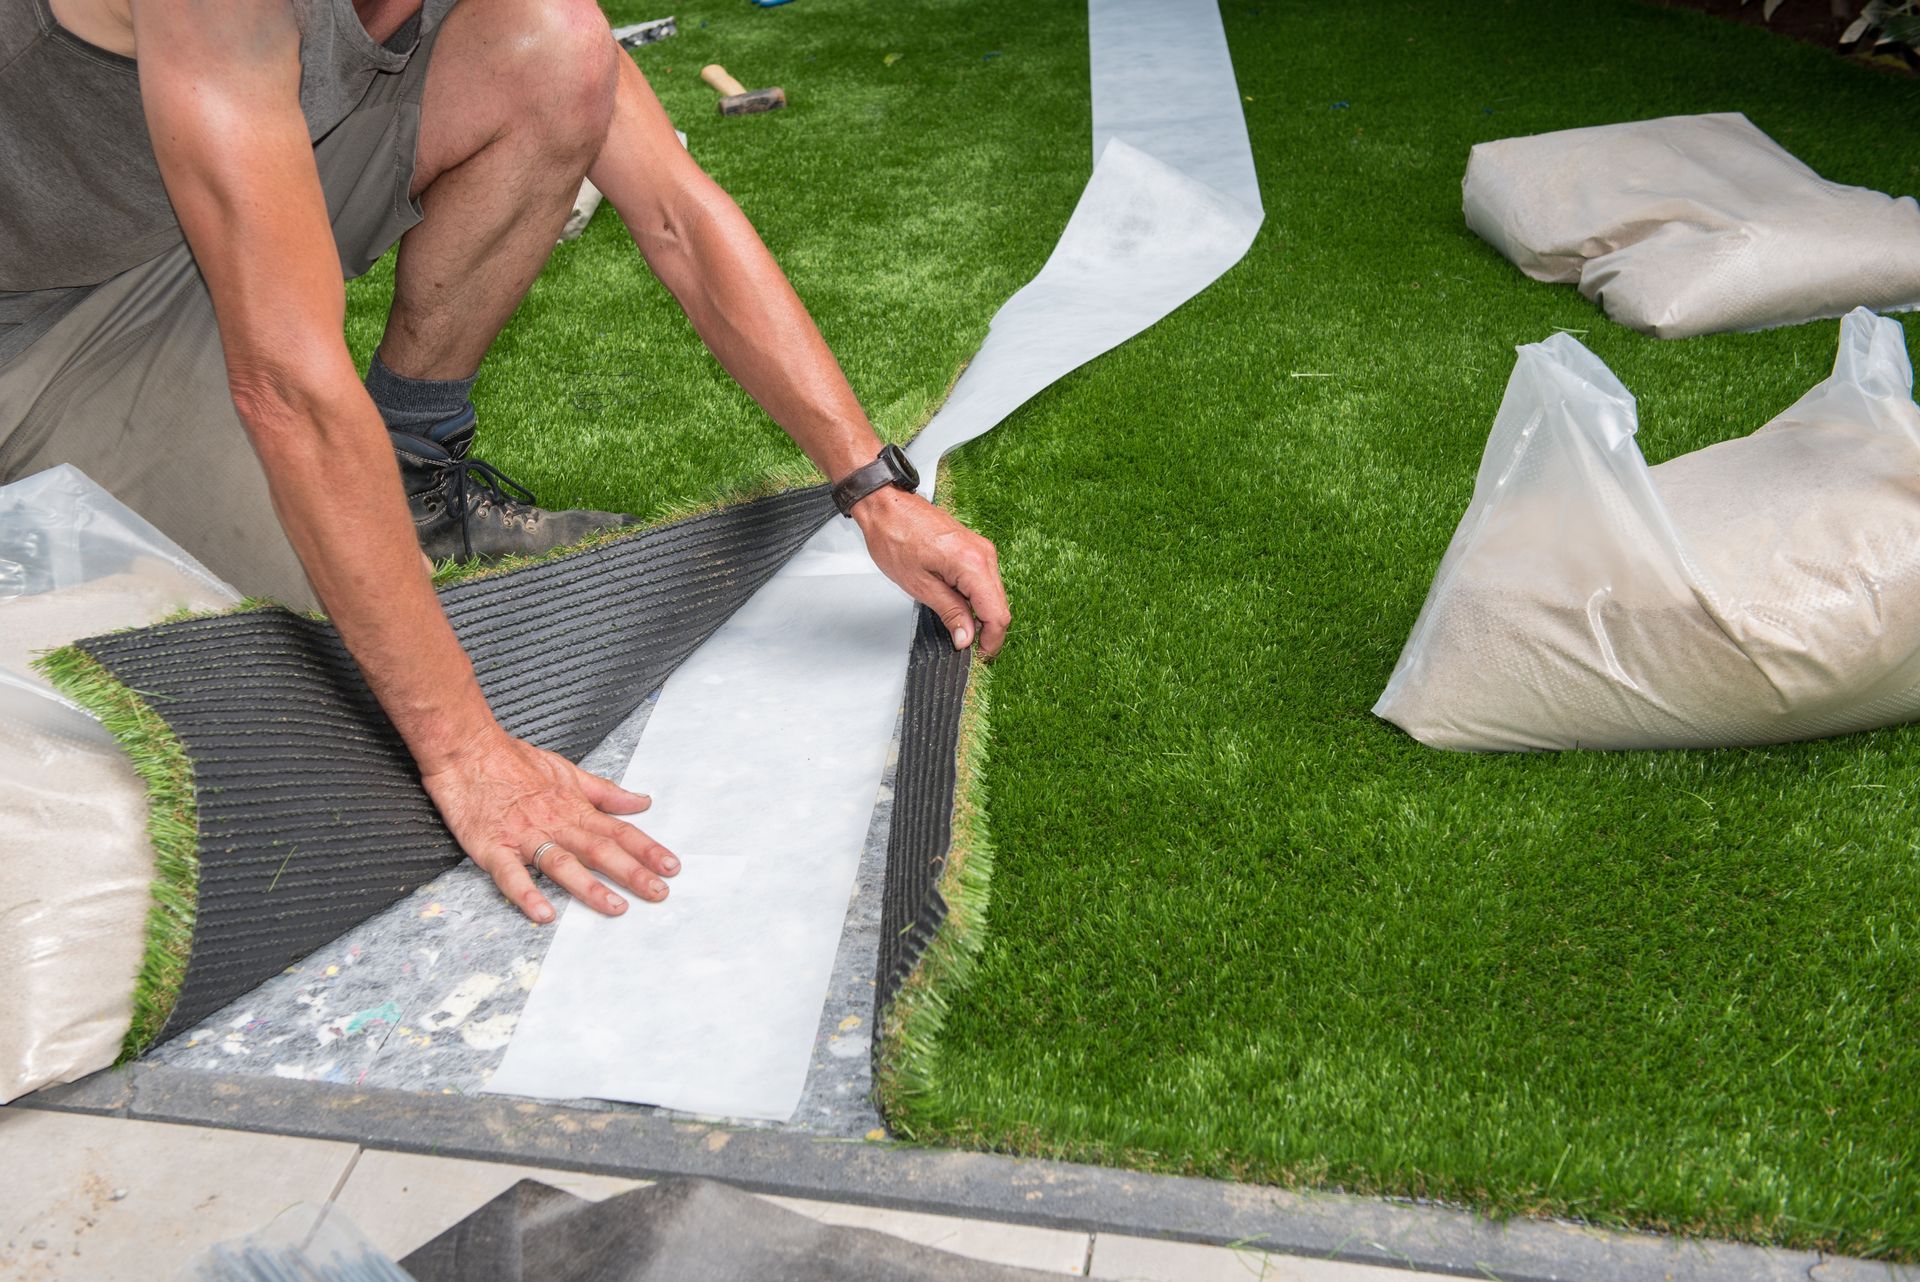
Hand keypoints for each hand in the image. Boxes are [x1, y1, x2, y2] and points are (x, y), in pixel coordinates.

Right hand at [420, 728, 678, 922]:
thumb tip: (641, 801)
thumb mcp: (567, 771)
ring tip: (616, 907)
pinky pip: (511, 874)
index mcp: (574, 808)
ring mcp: (524, 836)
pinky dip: (527, 893)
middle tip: (660, 893)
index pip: (618, 831)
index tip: (672, 867)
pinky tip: (543, 914)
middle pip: (599, 850)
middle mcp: (555, 823)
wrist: (465, 749)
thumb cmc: (513, 760)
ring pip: (562, 863)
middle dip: (632, 872)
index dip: (647, 849)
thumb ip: (604, 792)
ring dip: (590, 887)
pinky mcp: (491, 846)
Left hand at [851, 486, 1010, 655]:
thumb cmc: (895, 538)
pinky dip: (976, 598)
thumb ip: (950, 612)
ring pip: (993, 594)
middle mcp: (984, 554)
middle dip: (987, 630)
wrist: (887, 507)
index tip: (980, 656)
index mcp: (973, 564)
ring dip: (981, 614)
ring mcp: (982, 549)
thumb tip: (966, 638)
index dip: (991, 641)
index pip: (997, 614)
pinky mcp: (975, 548)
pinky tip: (958, 606)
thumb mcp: (920, 586)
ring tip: (958, 627)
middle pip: (999, 605)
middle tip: (967, 647)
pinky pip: (985, 581)